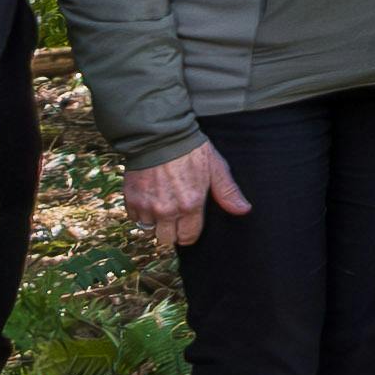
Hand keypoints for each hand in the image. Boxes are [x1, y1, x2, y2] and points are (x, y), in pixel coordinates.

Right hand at [124, 140, 244, 244]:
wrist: (160, 135)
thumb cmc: (190, 150)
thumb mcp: (215, 168)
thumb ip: (227, 192)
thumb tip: (243, 210)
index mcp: (190, 205)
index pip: (188, 237)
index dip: (189, 234)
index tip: (188, 226)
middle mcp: (167, 210)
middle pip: (166, 239)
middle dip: (171, 231)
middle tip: (174, 217)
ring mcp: (147, 206)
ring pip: (149, 230)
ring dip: (154, 222)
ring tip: (160, 207)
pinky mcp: (131, 199)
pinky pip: (134, 218)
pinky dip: (140, 212)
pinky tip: (148, 200)